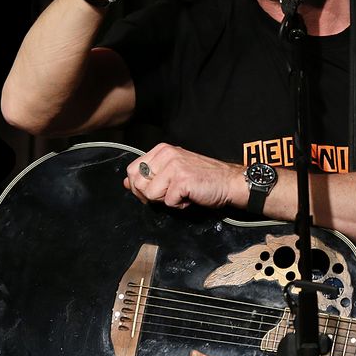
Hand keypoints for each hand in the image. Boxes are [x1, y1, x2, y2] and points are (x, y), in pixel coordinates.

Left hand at [124, 142, 244, 209]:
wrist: (229, 182)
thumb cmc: (202, 179)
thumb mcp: (172, 171)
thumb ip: (150, 175)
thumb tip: (127, 183)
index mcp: (162, 150)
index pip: (132, 170)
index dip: (139, 187)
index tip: (155, 192)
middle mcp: (167, 154)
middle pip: (137, 183)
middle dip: (150, 196)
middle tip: (170, 194)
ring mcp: (174, 166)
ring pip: (150, 194)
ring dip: (166, 201)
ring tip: (182, 194)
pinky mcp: (182, 180)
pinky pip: (167, 202)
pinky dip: (179, 205)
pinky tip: (190, 197)